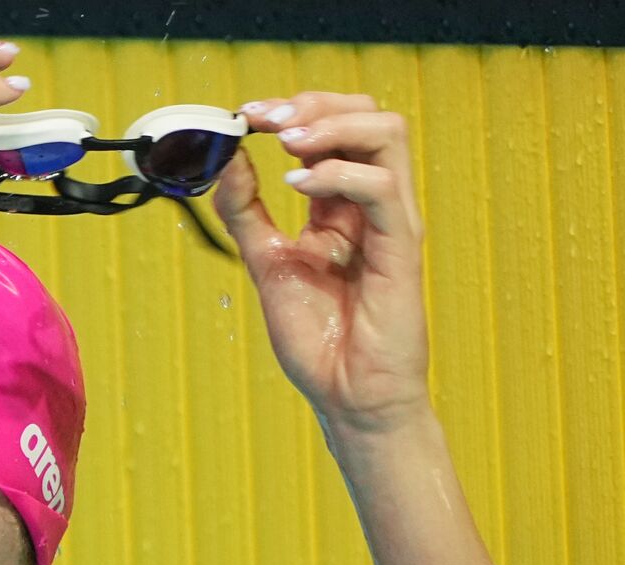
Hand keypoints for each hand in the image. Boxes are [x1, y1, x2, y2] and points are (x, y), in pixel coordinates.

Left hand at [215, 92, 428, 435]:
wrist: (346, 395)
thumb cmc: (319, 339)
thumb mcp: (266, 262)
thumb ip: (246, 212)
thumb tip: (228, 158)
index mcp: (340, 205)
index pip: (332, 130)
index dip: (293, 111)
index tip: (247, 115)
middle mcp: (371, 205)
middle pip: (367, 116)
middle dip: (314, 104)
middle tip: (267, 118)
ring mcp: (391, 222)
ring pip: (387, 135)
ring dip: (332, 125)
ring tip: (286, 142)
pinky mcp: (401, 248)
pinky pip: (382, 189)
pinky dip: (338, 174)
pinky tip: (297, 186)